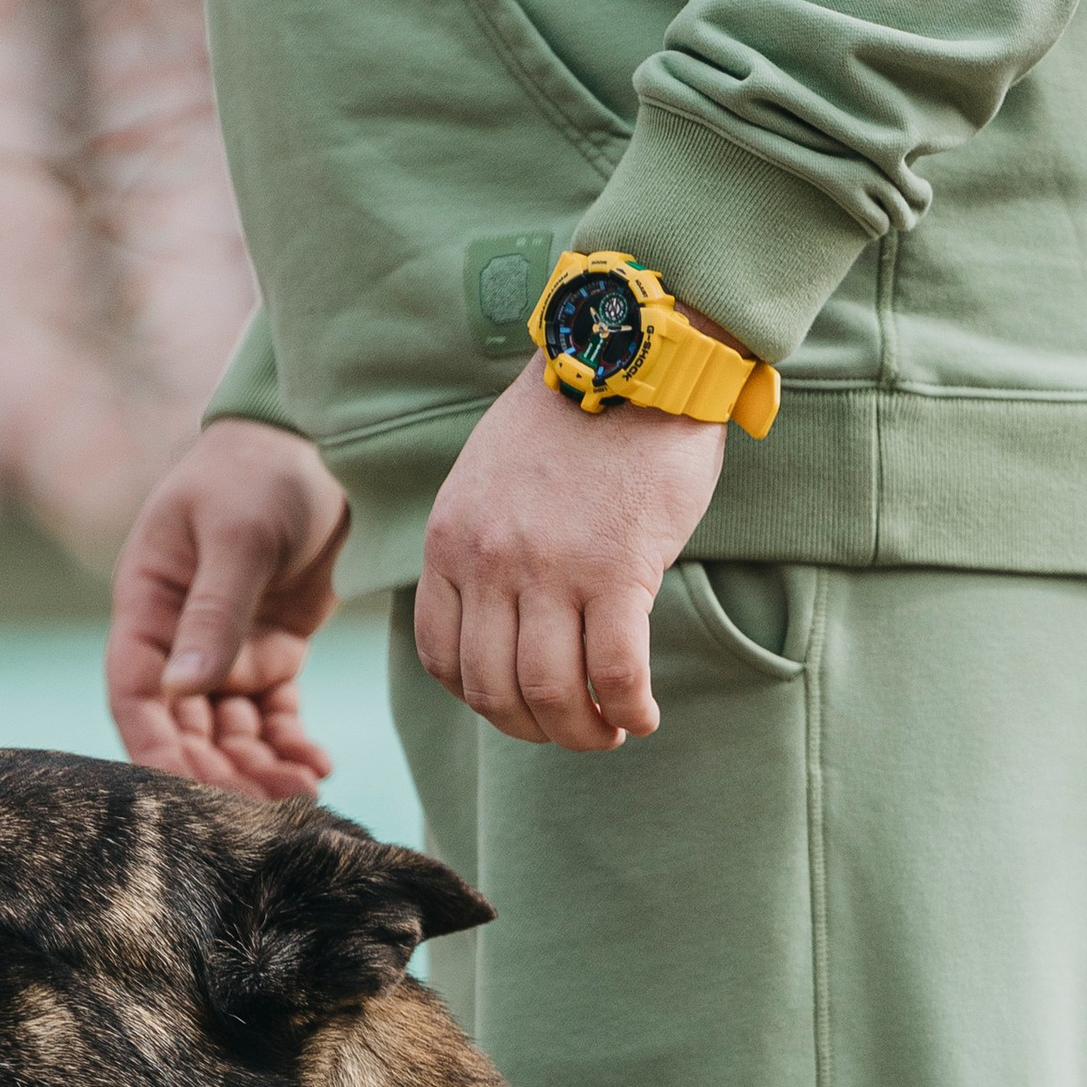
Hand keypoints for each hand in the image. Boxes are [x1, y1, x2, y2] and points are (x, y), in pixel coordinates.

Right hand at [107, 420, 350, 793]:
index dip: (155, 747)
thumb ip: (214, 612)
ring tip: (304, 795)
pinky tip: (319, 767)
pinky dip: (291, 747)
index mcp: (148, 604)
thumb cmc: (260, 474)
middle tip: (264, 813)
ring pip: (231, 734)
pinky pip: (273, 718)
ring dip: (259, 770)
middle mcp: (178, 638)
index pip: (135, 693)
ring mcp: (224, 651)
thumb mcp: (238, 536)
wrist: (318, 444)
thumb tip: (181, 689)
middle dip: (218, 774)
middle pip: (184, 728)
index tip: (184, 794)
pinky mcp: (270, 655)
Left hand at [417, 358, 725, 751]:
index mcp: (450, 539)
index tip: (520, 705)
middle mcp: (490, 559)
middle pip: (494, 691)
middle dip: (534, 731)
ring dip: (583, 734)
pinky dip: (630, 709)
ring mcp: (551, 567)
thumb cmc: (572, 418)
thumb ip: (483, 547)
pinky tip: (645, 714)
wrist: (633, 353)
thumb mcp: (490, 480)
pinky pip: (615, 674)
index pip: (442, 658)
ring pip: (550, 694)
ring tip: (613, 729)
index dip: (481, 701)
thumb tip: (505, 624)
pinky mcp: (617, 568)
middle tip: (575, 730)